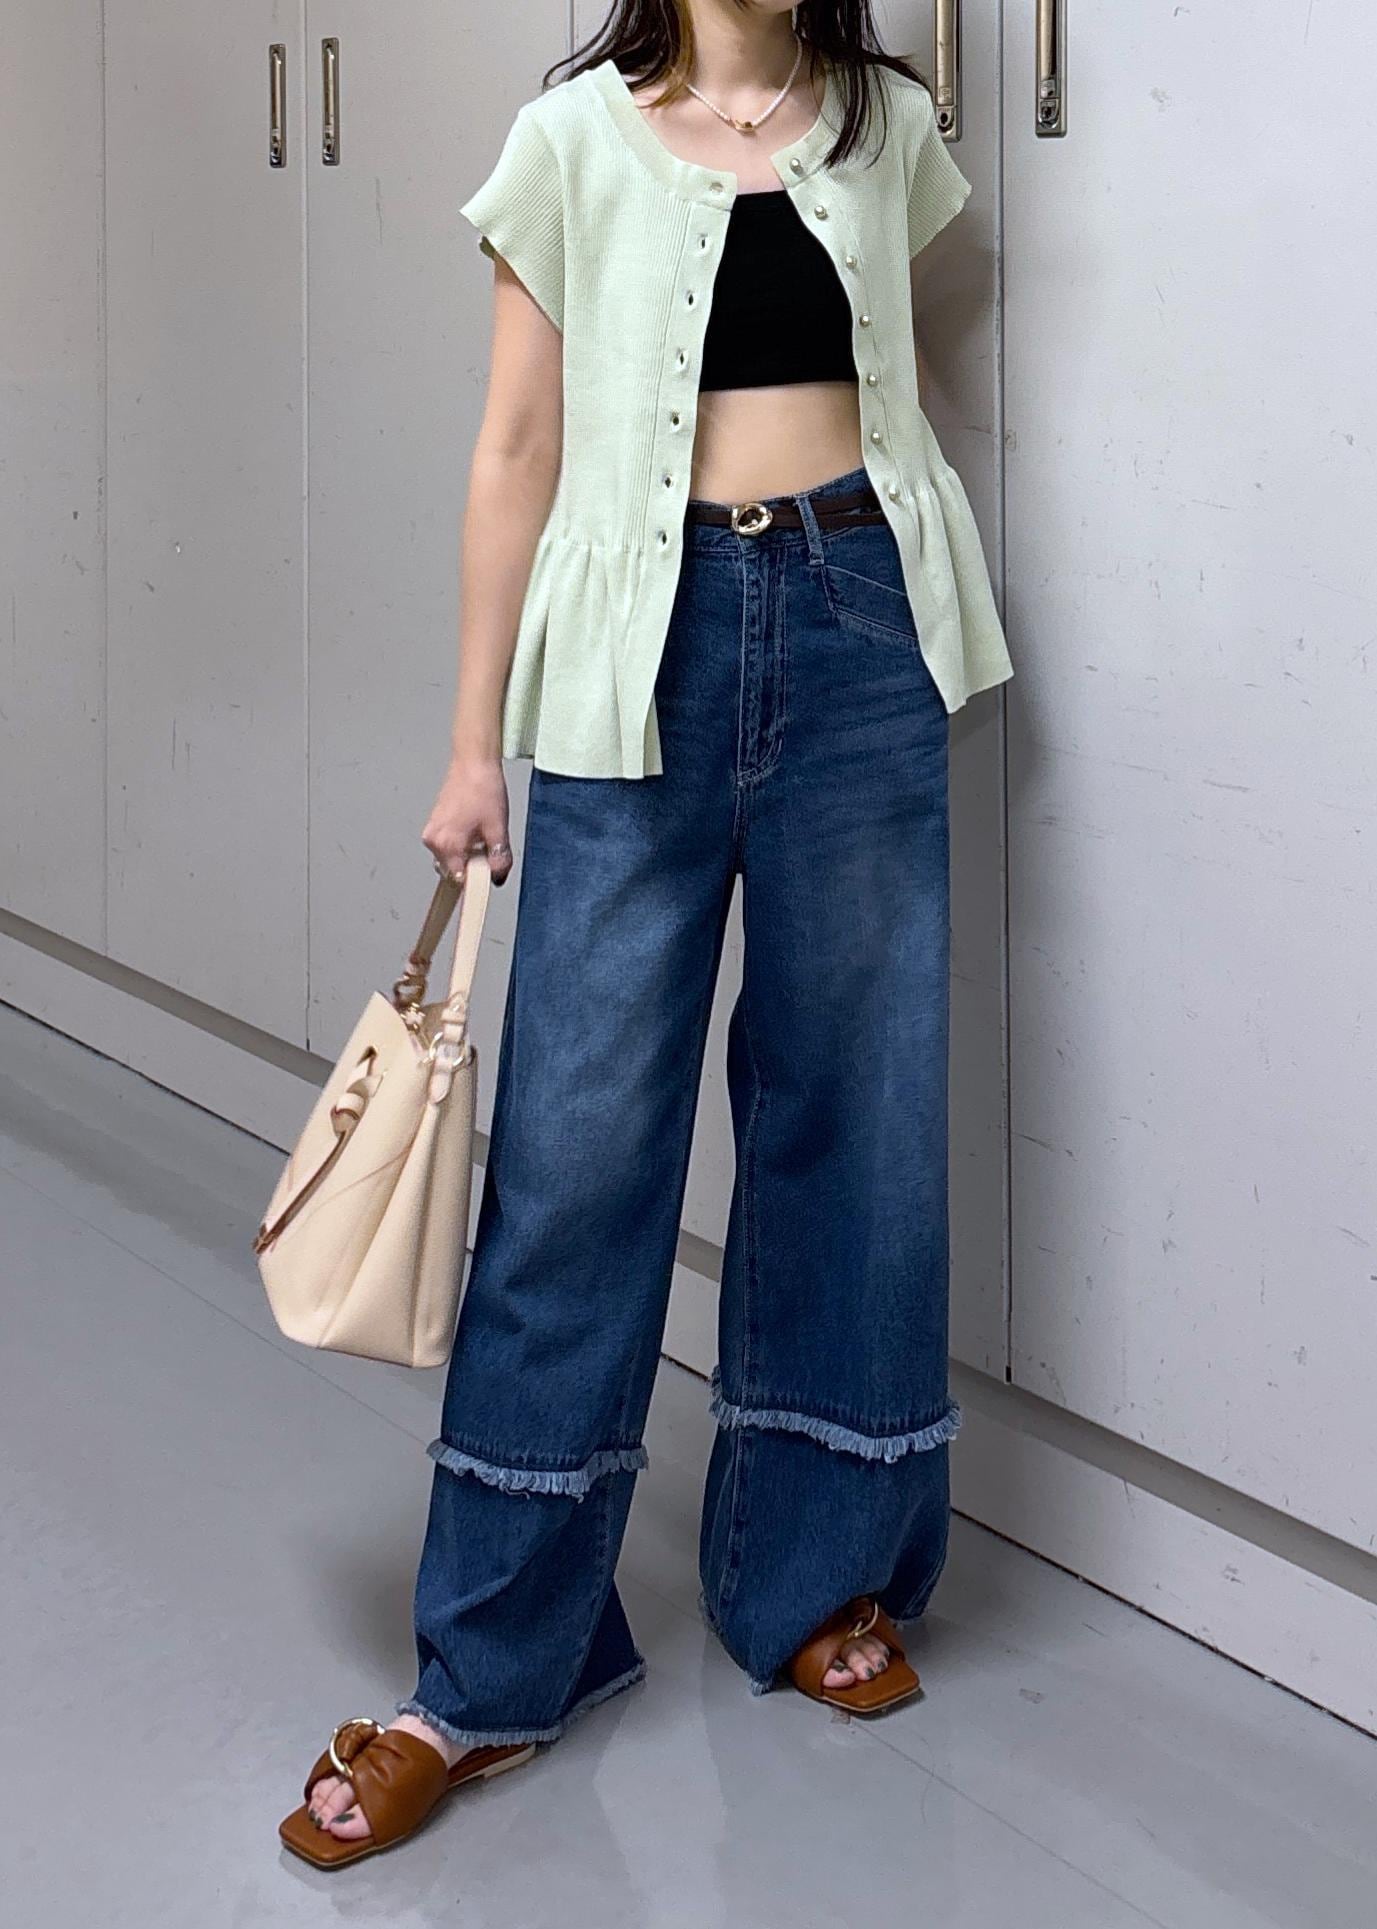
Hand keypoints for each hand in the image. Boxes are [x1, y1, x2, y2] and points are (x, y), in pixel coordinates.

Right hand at [421, 754, 513, 886]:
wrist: (473, 762)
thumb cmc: (483, 789)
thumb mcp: (498, 829)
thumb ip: (498, 859)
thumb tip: (497, 877)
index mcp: (447, 844)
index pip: (459, 880)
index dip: (477, 880)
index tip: (488, 876)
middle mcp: (434, 840)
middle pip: (454, 871)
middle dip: (473, 867)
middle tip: (489, 849)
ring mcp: (431, 832)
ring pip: (451, 858)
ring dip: (467, 855)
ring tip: (482, 834)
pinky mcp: (434, 824)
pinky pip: (447, 845)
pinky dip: (461, 844)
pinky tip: (474, 828)